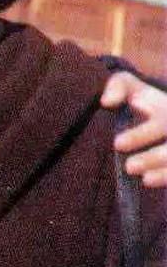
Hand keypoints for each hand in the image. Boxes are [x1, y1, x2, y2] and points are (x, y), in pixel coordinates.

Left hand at [101, 72, 166, 186]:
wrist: (154, 115)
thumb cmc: (140, 99)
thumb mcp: (130, 85)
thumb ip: (118, 86)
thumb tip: (106, 101)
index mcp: (166, 107)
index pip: (159, 122)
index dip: (140, 136)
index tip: (117, 144)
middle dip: (153, 157)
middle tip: (129, 167)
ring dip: (164, 172)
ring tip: (144, 178)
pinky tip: (152, 181)